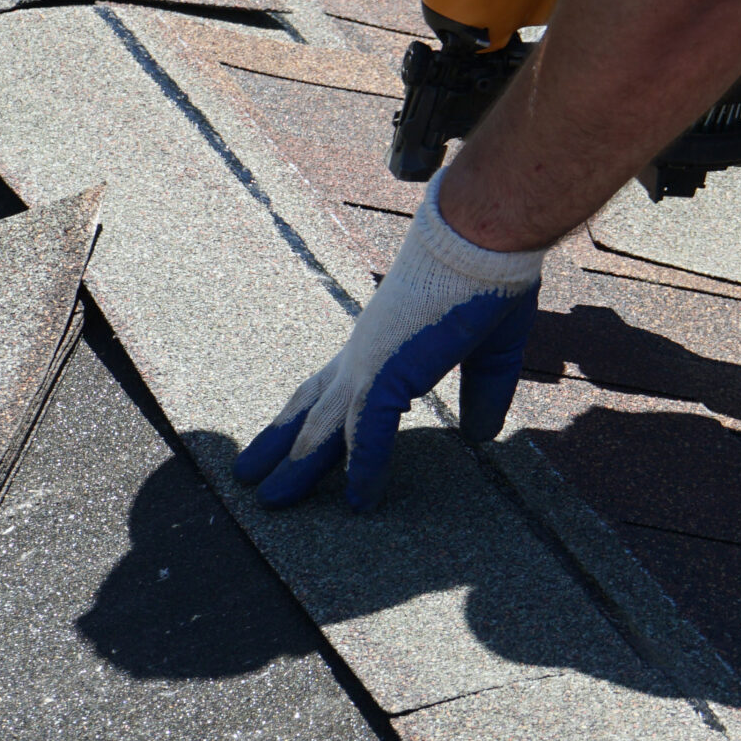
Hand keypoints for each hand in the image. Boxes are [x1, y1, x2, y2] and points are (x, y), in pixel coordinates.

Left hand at [235, 173, 542, 508]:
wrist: (487, 238)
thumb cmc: (489, 278)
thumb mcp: (490, 351)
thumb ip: (481, 393)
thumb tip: (478, 436)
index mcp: (384, 342)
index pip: (336, 386)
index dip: (314, 416)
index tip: (299, 442)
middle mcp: (366, 353)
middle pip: (311, 407)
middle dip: (282, 443)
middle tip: (250, 474)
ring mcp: (370, 362)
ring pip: (322, 427)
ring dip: (295, 465)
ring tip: (268, 500)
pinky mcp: (386, 372)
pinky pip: (368, 434)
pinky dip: (363, 470)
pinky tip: (359, 502)